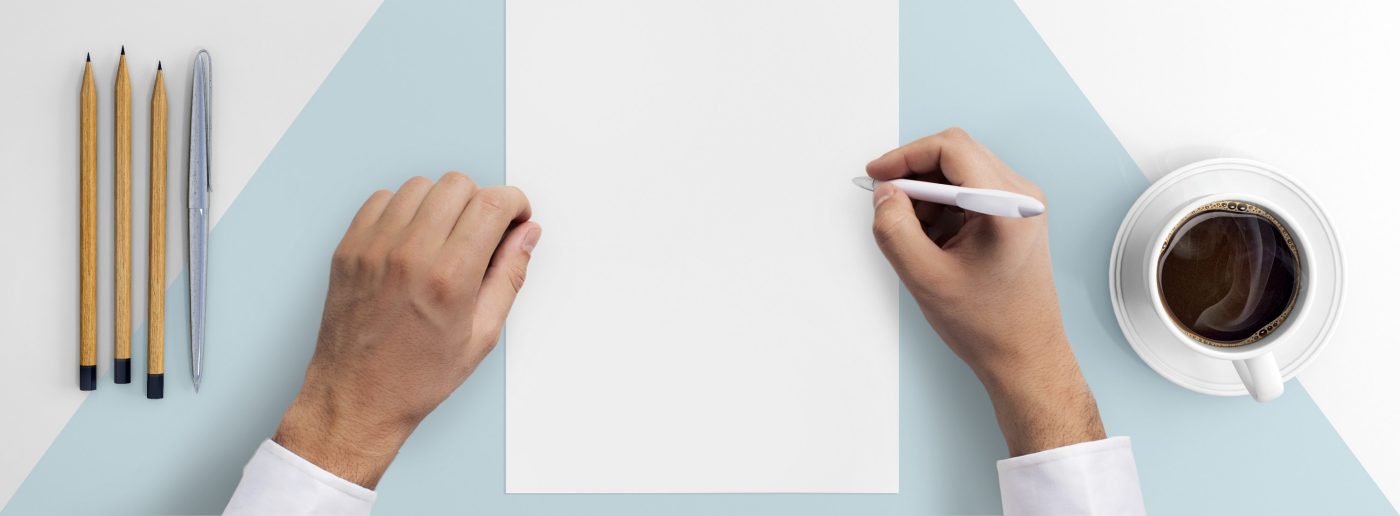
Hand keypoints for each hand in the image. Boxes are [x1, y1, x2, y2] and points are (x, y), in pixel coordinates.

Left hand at [273, 173, 539, 487]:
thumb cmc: (418, 376)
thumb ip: (509, 276)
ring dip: (442, 202)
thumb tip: (526, 235)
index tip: (516, 217)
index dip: (514, 203)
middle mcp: (410, 255)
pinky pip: (382, 199)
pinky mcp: (349, 249)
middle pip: (458, 184)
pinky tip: (413, 238)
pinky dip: (404, 209)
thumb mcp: (482, 335)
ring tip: (446, 236)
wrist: (356, 398)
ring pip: (420, 185)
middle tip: (483, 231)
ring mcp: (374, 248)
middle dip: (480, 201)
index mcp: (450, 278)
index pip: (491, 204)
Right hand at [866, 128, 1103, 455]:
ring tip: (914, 235)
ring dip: (927, 195)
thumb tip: (884, 195)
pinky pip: (969, 192)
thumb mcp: (926, 278)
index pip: (951, 148)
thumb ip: (896, 230)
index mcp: (1008, 205)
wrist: (1025, 355)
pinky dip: (941, 208)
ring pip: (960, 173)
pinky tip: (931, 241)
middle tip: (886, 204)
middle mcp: (1021, 196)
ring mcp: (1020, 205)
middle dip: (914, 176)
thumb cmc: (989, 325)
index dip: (906, 156)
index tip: (878, 175)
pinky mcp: (1013, 216)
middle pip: (956, 155)